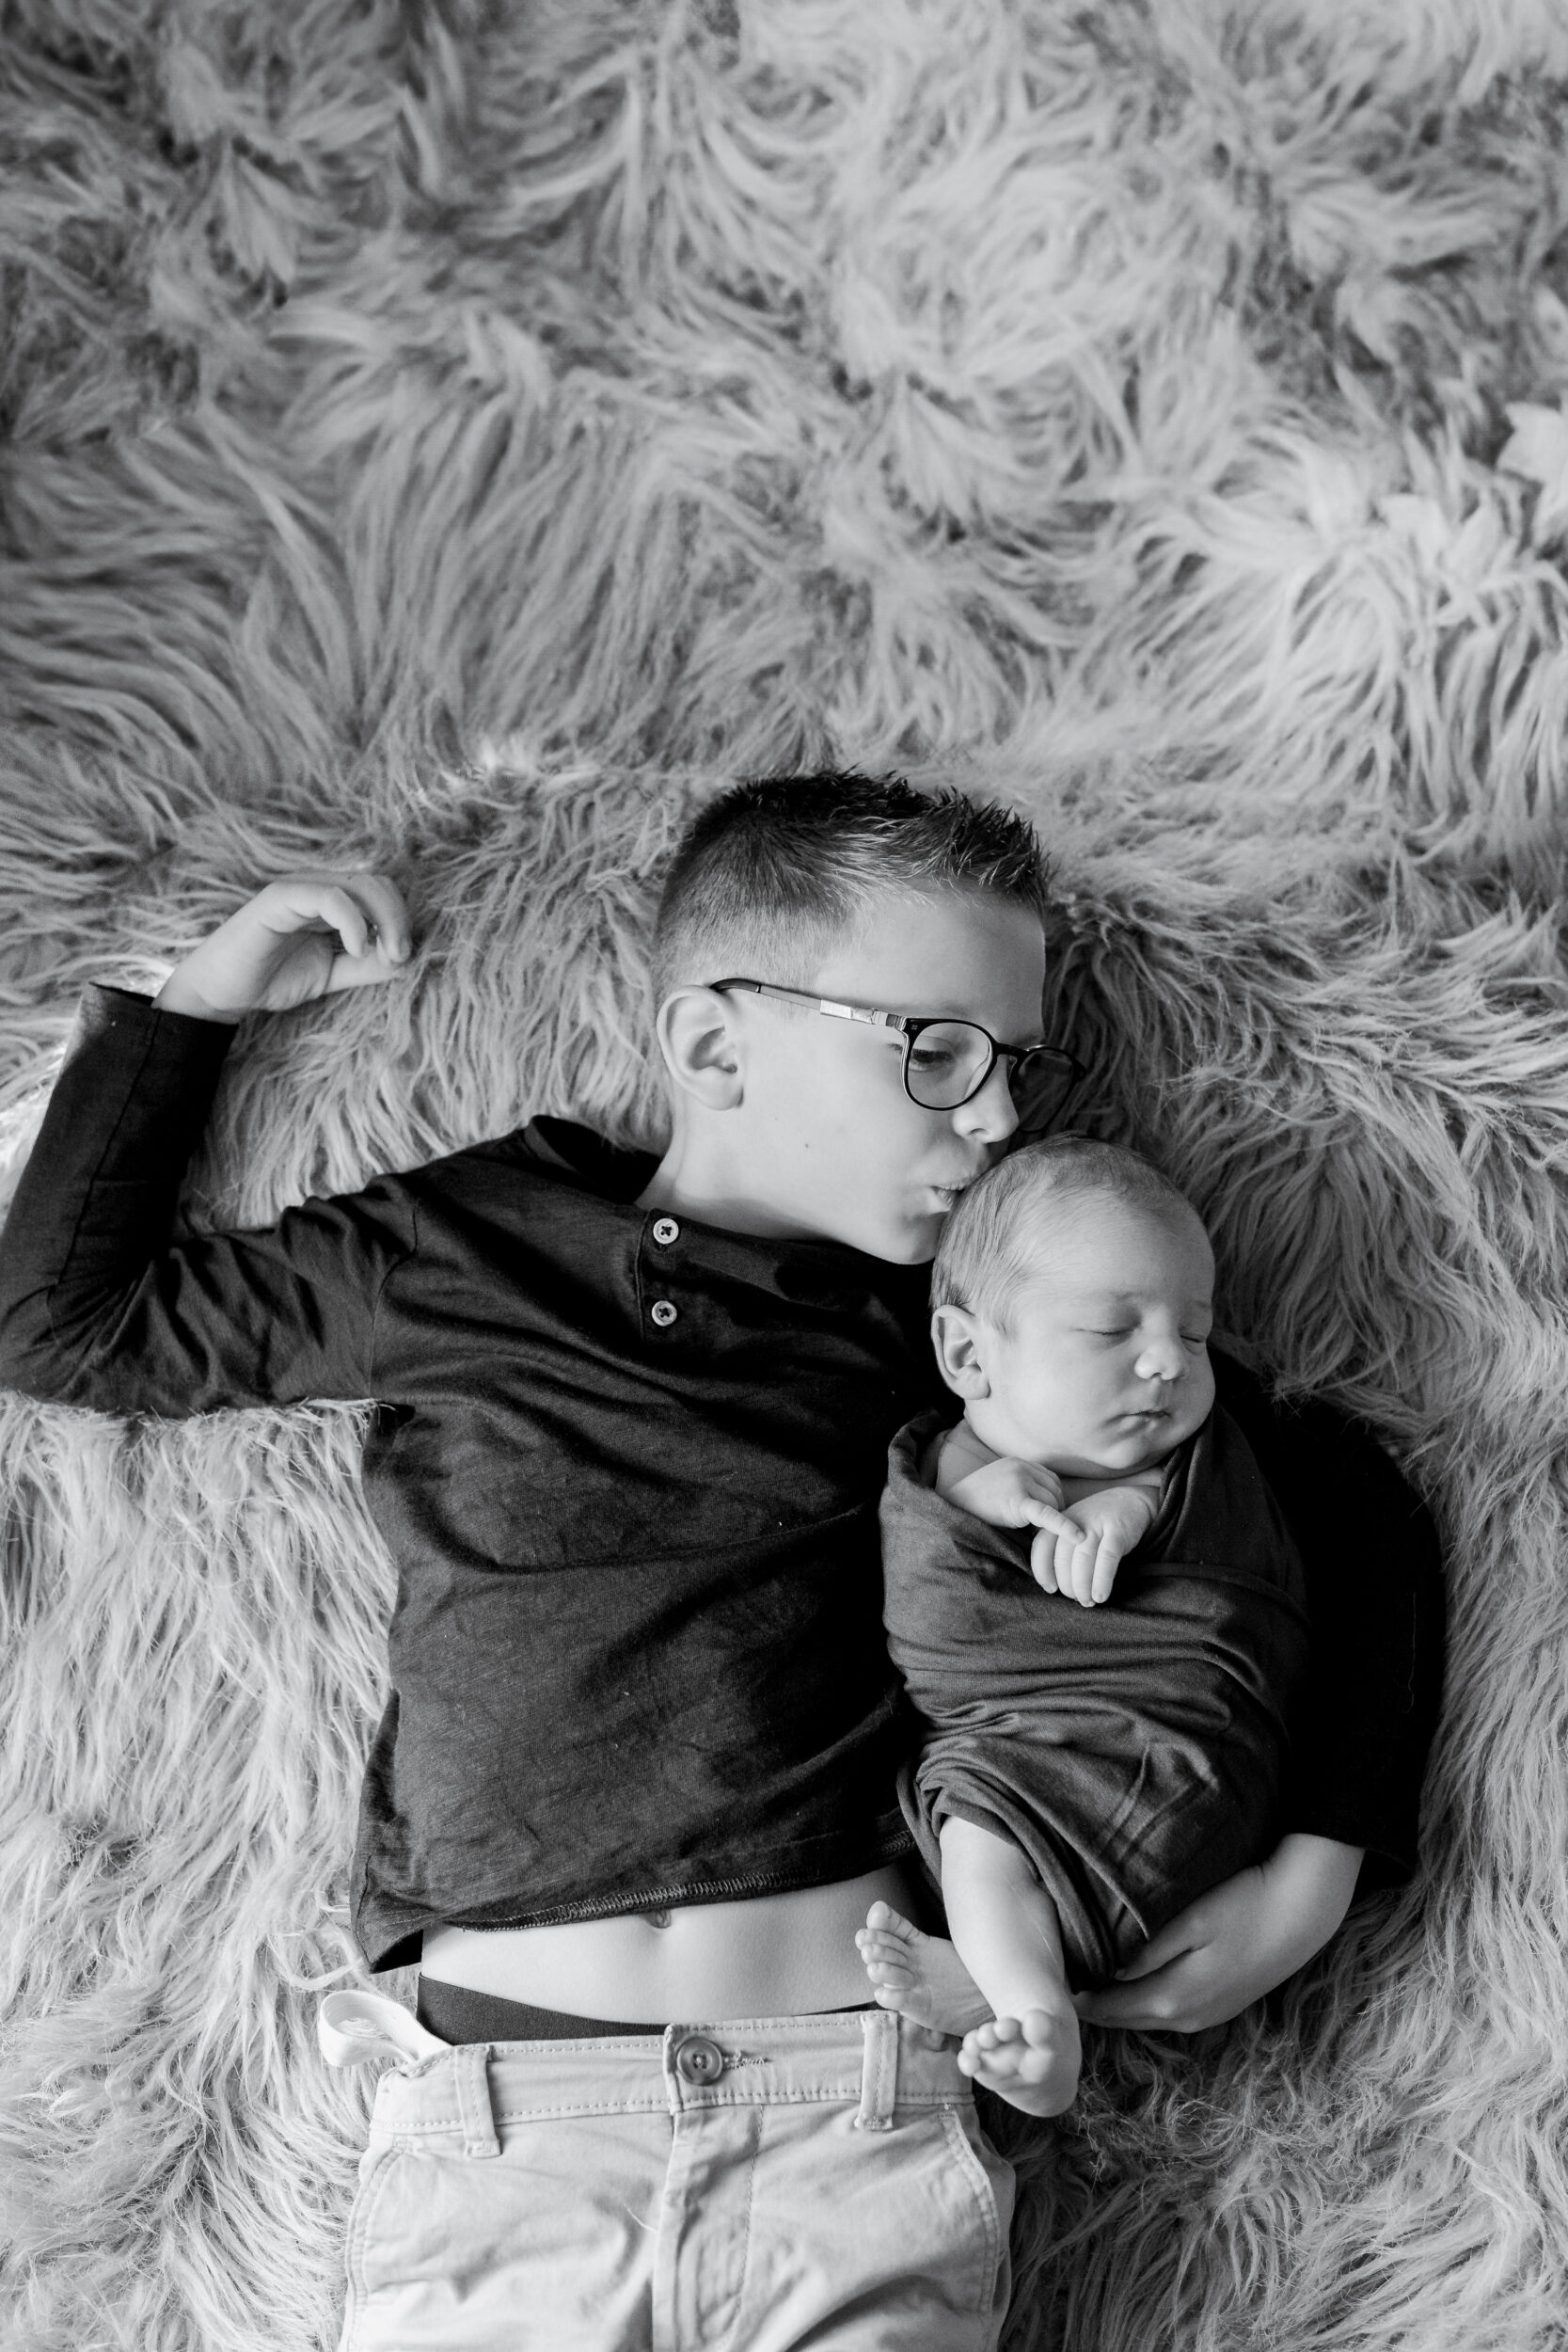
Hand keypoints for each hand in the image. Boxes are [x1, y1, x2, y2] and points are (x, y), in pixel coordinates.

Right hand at [154, 873, 412, 1023]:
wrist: (223, 992)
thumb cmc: (274, 978)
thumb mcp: (333, 974)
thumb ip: (367, 966)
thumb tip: (406, 958)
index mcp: (332, 902)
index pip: (381, 893)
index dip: (401, 920)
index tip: (404, 958)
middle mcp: (318, 888)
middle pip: (376, 883)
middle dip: (399, 918)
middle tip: (400, 956)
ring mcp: (298, 889)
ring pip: (358, 884)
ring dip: (385, 918)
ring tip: (386, 954)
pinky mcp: (279, 897)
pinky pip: (328, 896)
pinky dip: (353, 921)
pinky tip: (356, 948)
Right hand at [943, 1458, 1085, 1553]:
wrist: (949, 1506)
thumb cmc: (973, 1503)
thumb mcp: (999, 1485)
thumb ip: (1022, 1487)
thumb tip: (1049, 1506)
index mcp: (1018, 1462)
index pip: (1051, 1480)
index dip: (1054, 1500)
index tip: (1050, 1515)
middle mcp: (1022, 1468)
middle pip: (1055, 1491)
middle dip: (1054, 1510)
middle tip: (1039, 1528)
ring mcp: (1020, 1482)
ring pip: (1053, 1504)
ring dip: (1049, 1521)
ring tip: (1031, 1532)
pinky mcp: (1018, 1501)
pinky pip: (1048, 1514)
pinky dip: (1064, 1526)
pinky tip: (1078, 1537)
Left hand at [1032, 1484, 1155, 1605]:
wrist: (1131, 1501)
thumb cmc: (1097, 1523)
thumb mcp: (1073, 1529)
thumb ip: (1061, 1549)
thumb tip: (1055, 1586)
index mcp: (1060, 1522)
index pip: (1042, 1546)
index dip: (1042, 1570)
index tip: (1050, 1589)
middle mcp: (1075, 1523)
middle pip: (1062, 1557)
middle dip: (1067, 1584)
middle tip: (1076, 1598)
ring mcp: (1096, 1525)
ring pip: (1083, 1560)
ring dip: (1083, 1586)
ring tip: (1088, 1601)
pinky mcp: (1117, 1532)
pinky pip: (1107, 1559)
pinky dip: (1101, 1580)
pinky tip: (1101, 1596)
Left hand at [1072, 1834, 1364, 2032]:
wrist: (1302, 1914)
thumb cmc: (1243, 1905)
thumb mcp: (1190, 1921)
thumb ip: (1148, 1950)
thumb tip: (1109, 1970)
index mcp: (1172, 1997)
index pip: (1107, 2007)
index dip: (1076, 1994)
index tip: (1047, 1979)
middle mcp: (1186, 2017)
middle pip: (1122, 2019)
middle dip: (1089, 2005)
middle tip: (1055, 1983)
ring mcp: (1205, 2017)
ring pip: (1144, 2018)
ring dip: (1114, 2005)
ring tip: (1083, 1979)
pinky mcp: (1217, 2006)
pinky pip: (1165, 2012)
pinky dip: (1140, 2002)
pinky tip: (1127, 1980)